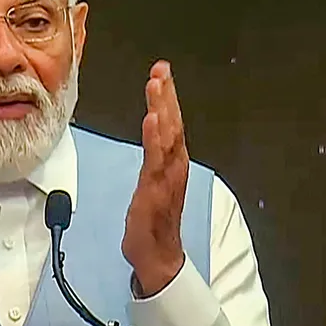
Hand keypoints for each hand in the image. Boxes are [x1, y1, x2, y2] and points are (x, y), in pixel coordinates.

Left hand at [122, 60, 188, 295]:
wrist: (157, 255)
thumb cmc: (153, 220)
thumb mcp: (150, 182)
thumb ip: (153, 159)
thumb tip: (151, 137)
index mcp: (171, 163)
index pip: (171, 123)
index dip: (167, 97)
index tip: (161, 72)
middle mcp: (174, 167)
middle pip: (173, 124)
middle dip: (167, 95)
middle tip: (161, 69)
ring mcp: (167, 178)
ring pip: (167, 136)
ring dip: (163, 108)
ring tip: (157, 85)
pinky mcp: (156, 190)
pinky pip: (157, 160)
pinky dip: (156, 138)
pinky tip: (153, 119)